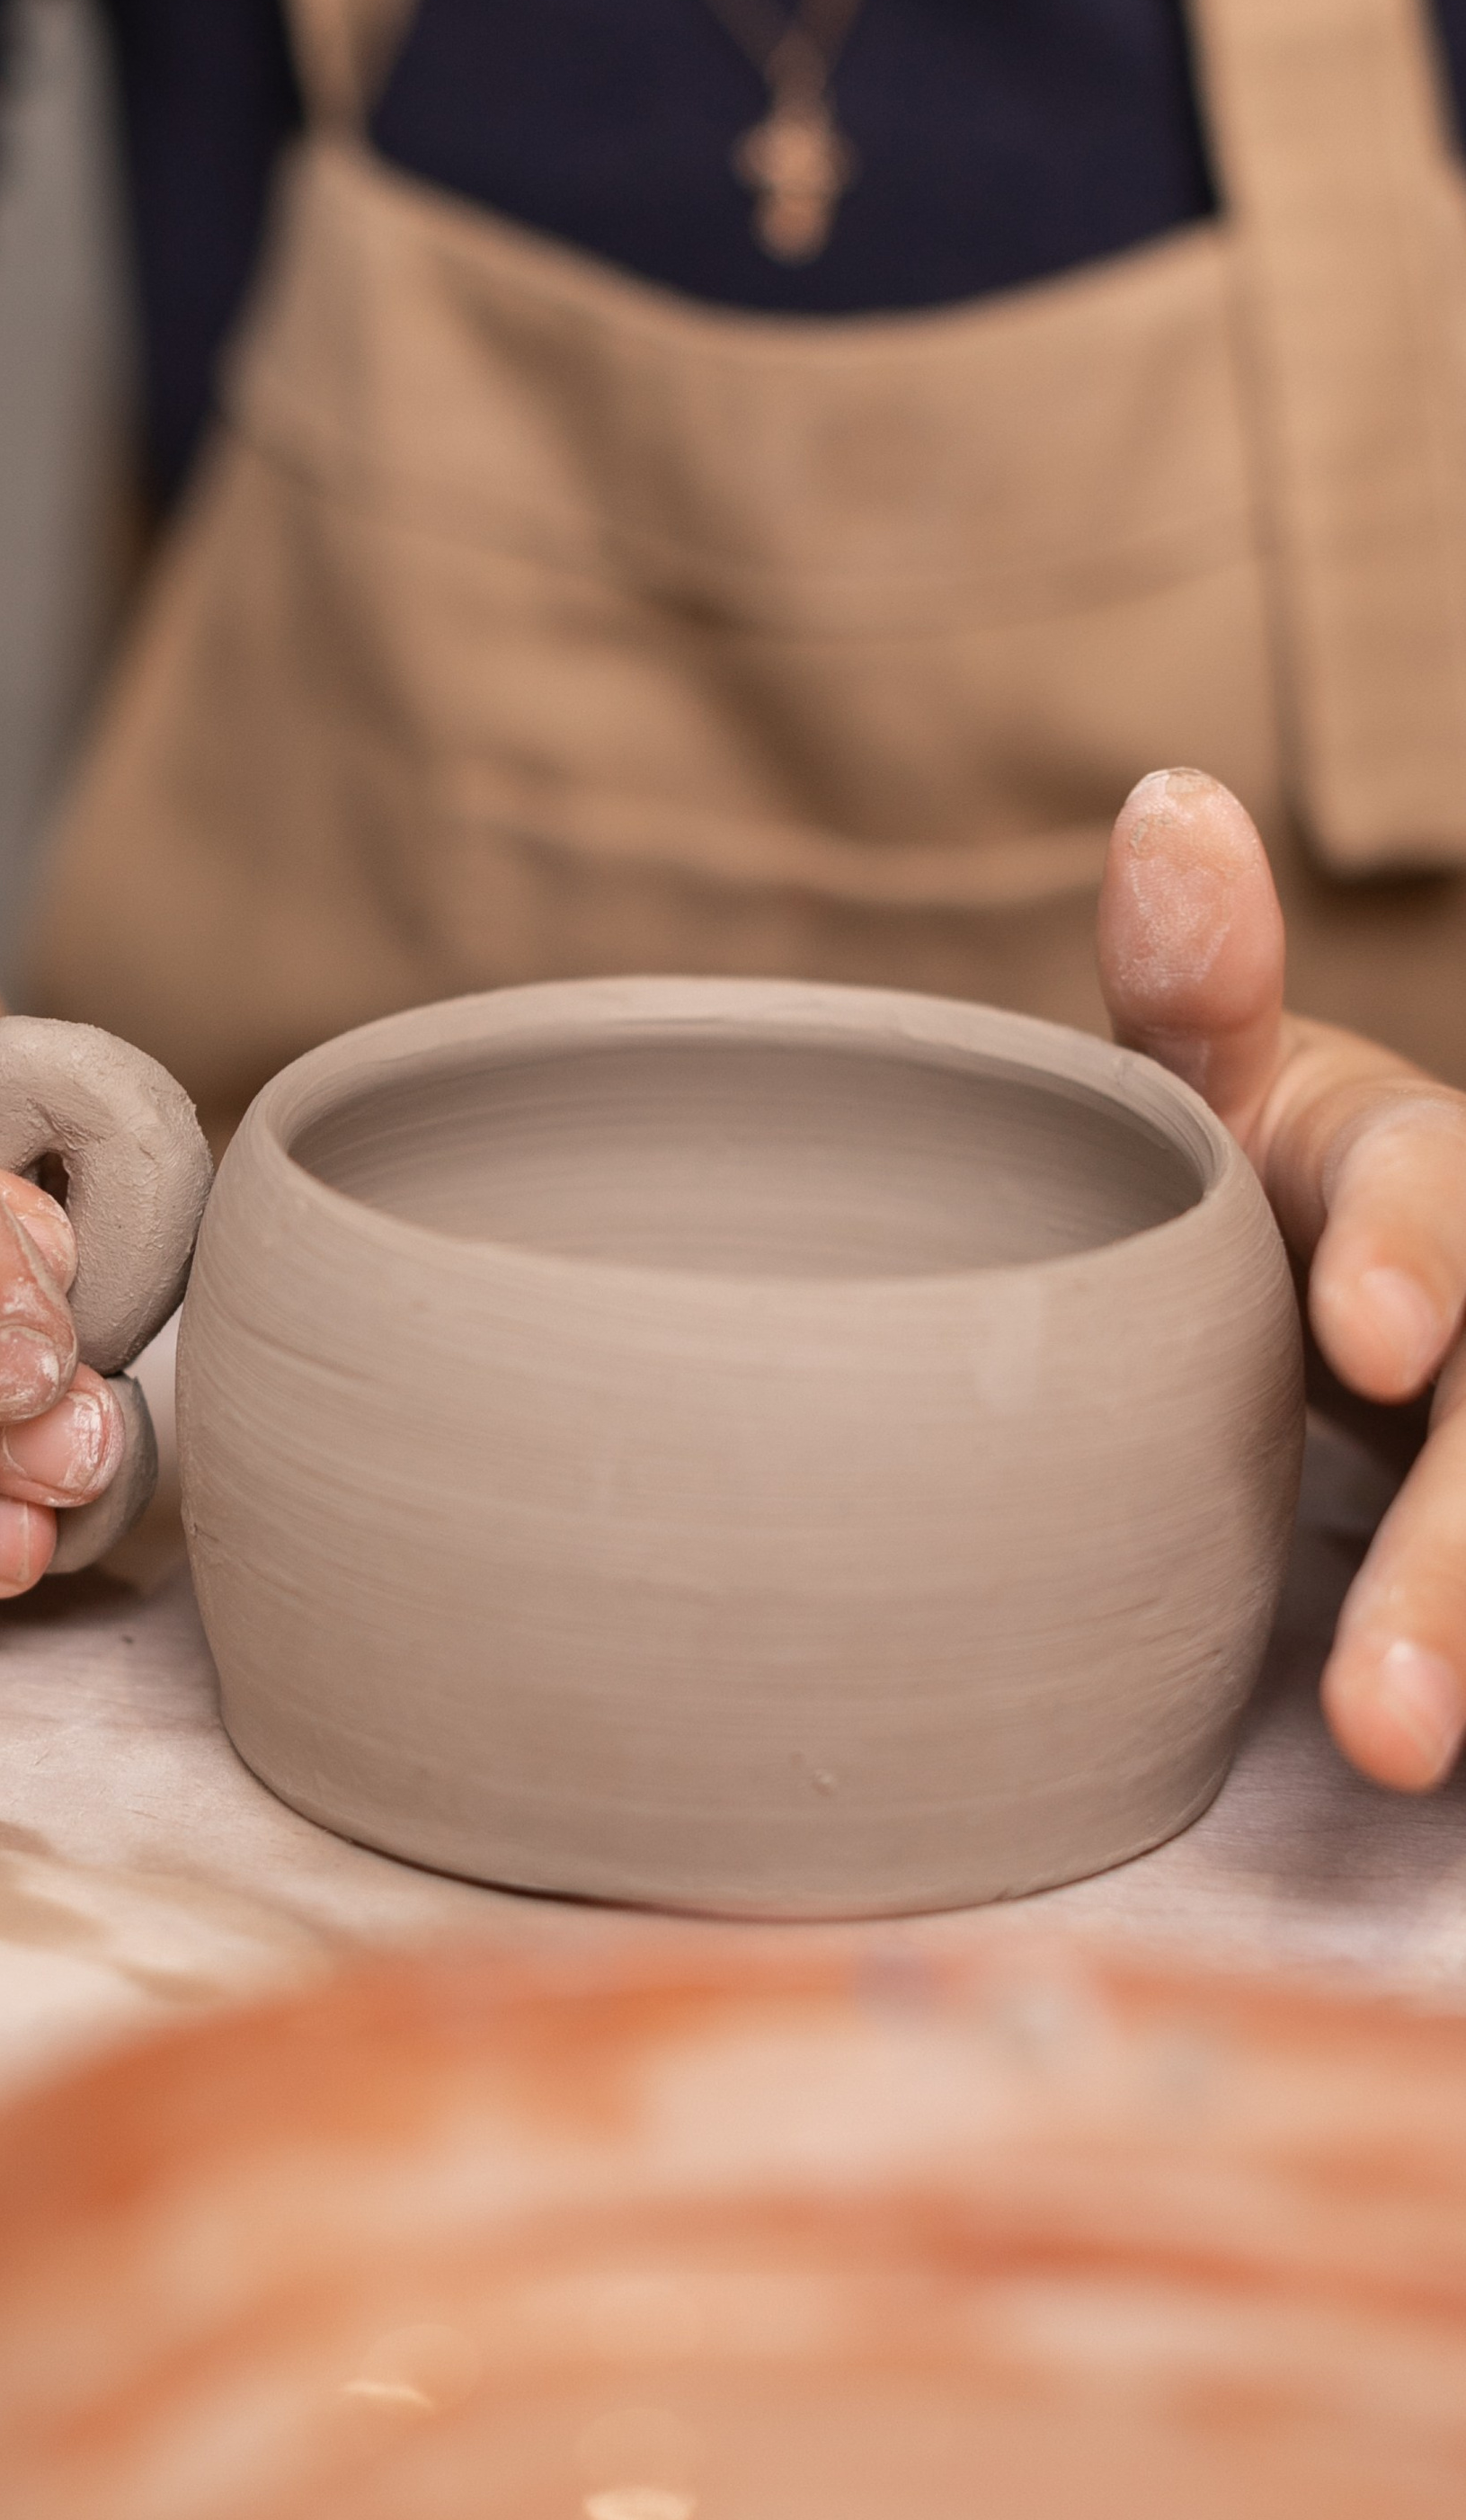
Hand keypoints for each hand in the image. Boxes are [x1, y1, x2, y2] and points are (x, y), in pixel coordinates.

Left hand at [1101, 768, 1465, 1791]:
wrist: (1355, 1285)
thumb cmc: (1260, 1187)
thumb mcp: (1225, 1089)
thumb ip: (1191, 983)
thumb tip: (1166, 802)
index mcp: (1429, 1174)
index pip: (1435, 1199)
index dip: (1408, 1260)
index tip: (1358, 1334)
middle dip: (1456, 1566)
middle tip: (1379, 1719)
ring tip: (1395, 1763)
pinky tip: (1440, 1802)